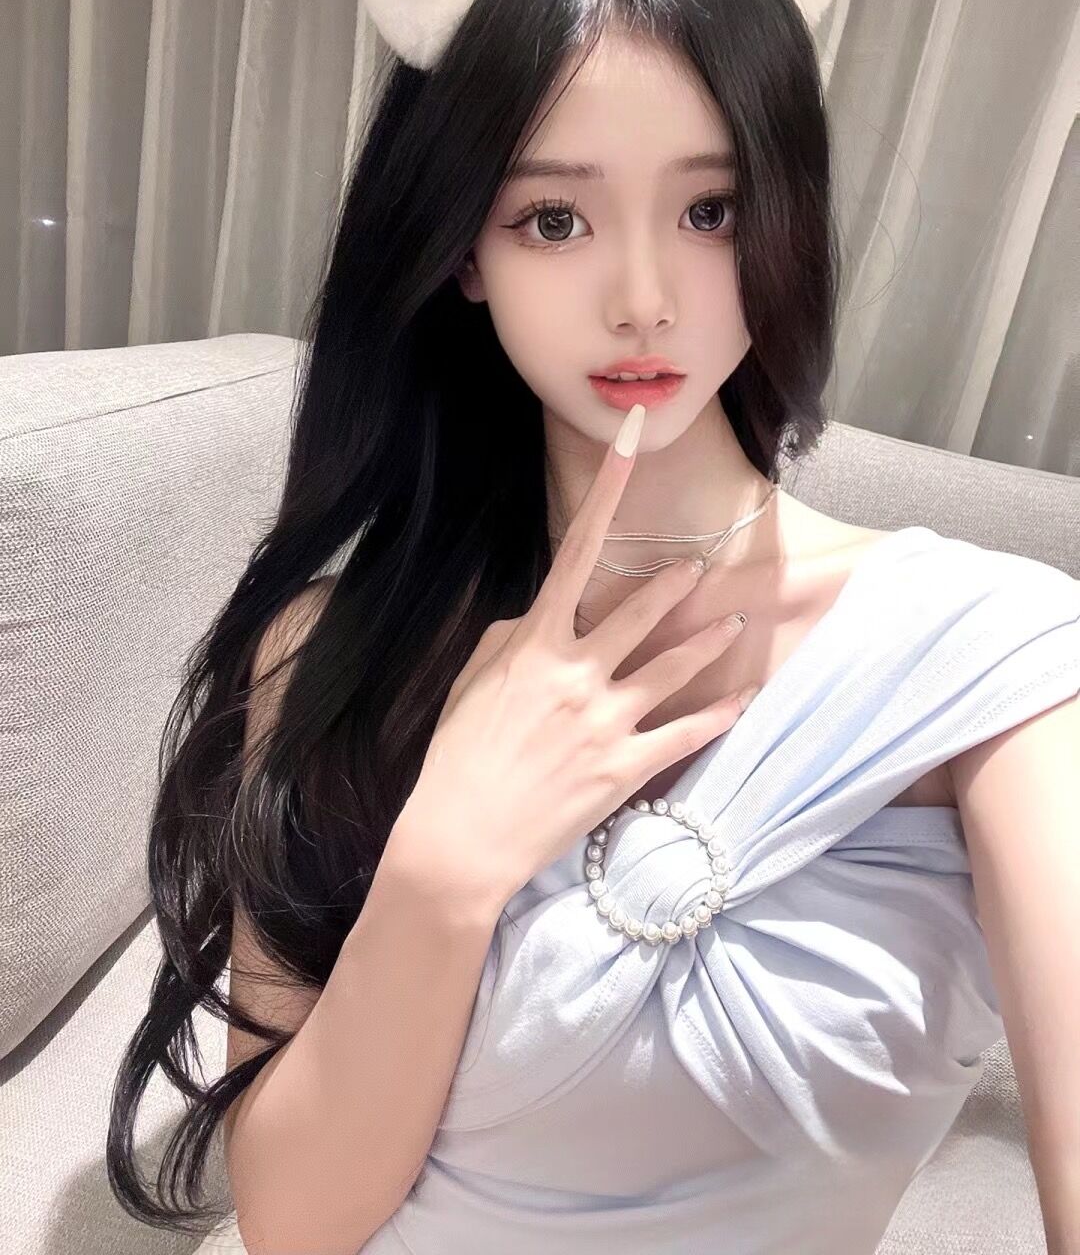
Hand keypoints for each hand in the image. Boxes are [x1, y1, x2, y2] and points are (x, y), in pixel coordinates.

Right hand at [390, 406, 752, 910]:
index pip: (573, 550)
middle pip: (639, 610)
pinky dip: (718, 717)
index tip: (630, 445)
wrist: (460, 840)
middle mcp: (577, 672)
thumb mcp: (470, 684)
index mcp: (535, 643)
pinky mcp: (625, 767)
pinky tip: (744, 700)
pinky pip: (684, 734)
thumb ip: (509, 639)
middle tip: (702, 566)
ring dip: (708, 641)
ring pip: (673, 667)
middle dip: (674, 584)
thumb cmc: (457, 758)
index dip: (606, 491)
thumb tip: (538, 616)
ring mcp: (605, 720)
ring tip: (736, 622)